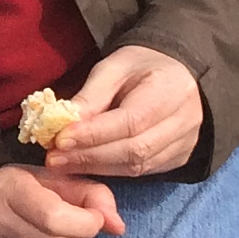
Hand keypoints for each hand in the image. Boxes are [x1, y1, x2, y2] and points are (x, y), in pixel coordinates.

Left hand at [40, 47, 205, 180]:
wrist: (180, 74)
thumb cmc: (142, 65)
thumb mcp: (115, 67)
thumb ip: (91, 95)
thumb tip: (63, 123)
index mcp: (170, 90)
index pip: (130, 121)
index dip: (94, 134)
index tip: (60, 140)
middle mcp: (184, 121)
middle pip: (134, 149)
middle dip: (90, 156)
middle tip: (54, 158)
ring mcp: (184, 144)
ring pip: (138, 166)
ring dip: (96, 168)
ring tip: (63, 164)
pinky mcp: (178, 158)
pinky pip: (143, 172)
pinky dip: (111, 171)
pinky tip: (86, 167)